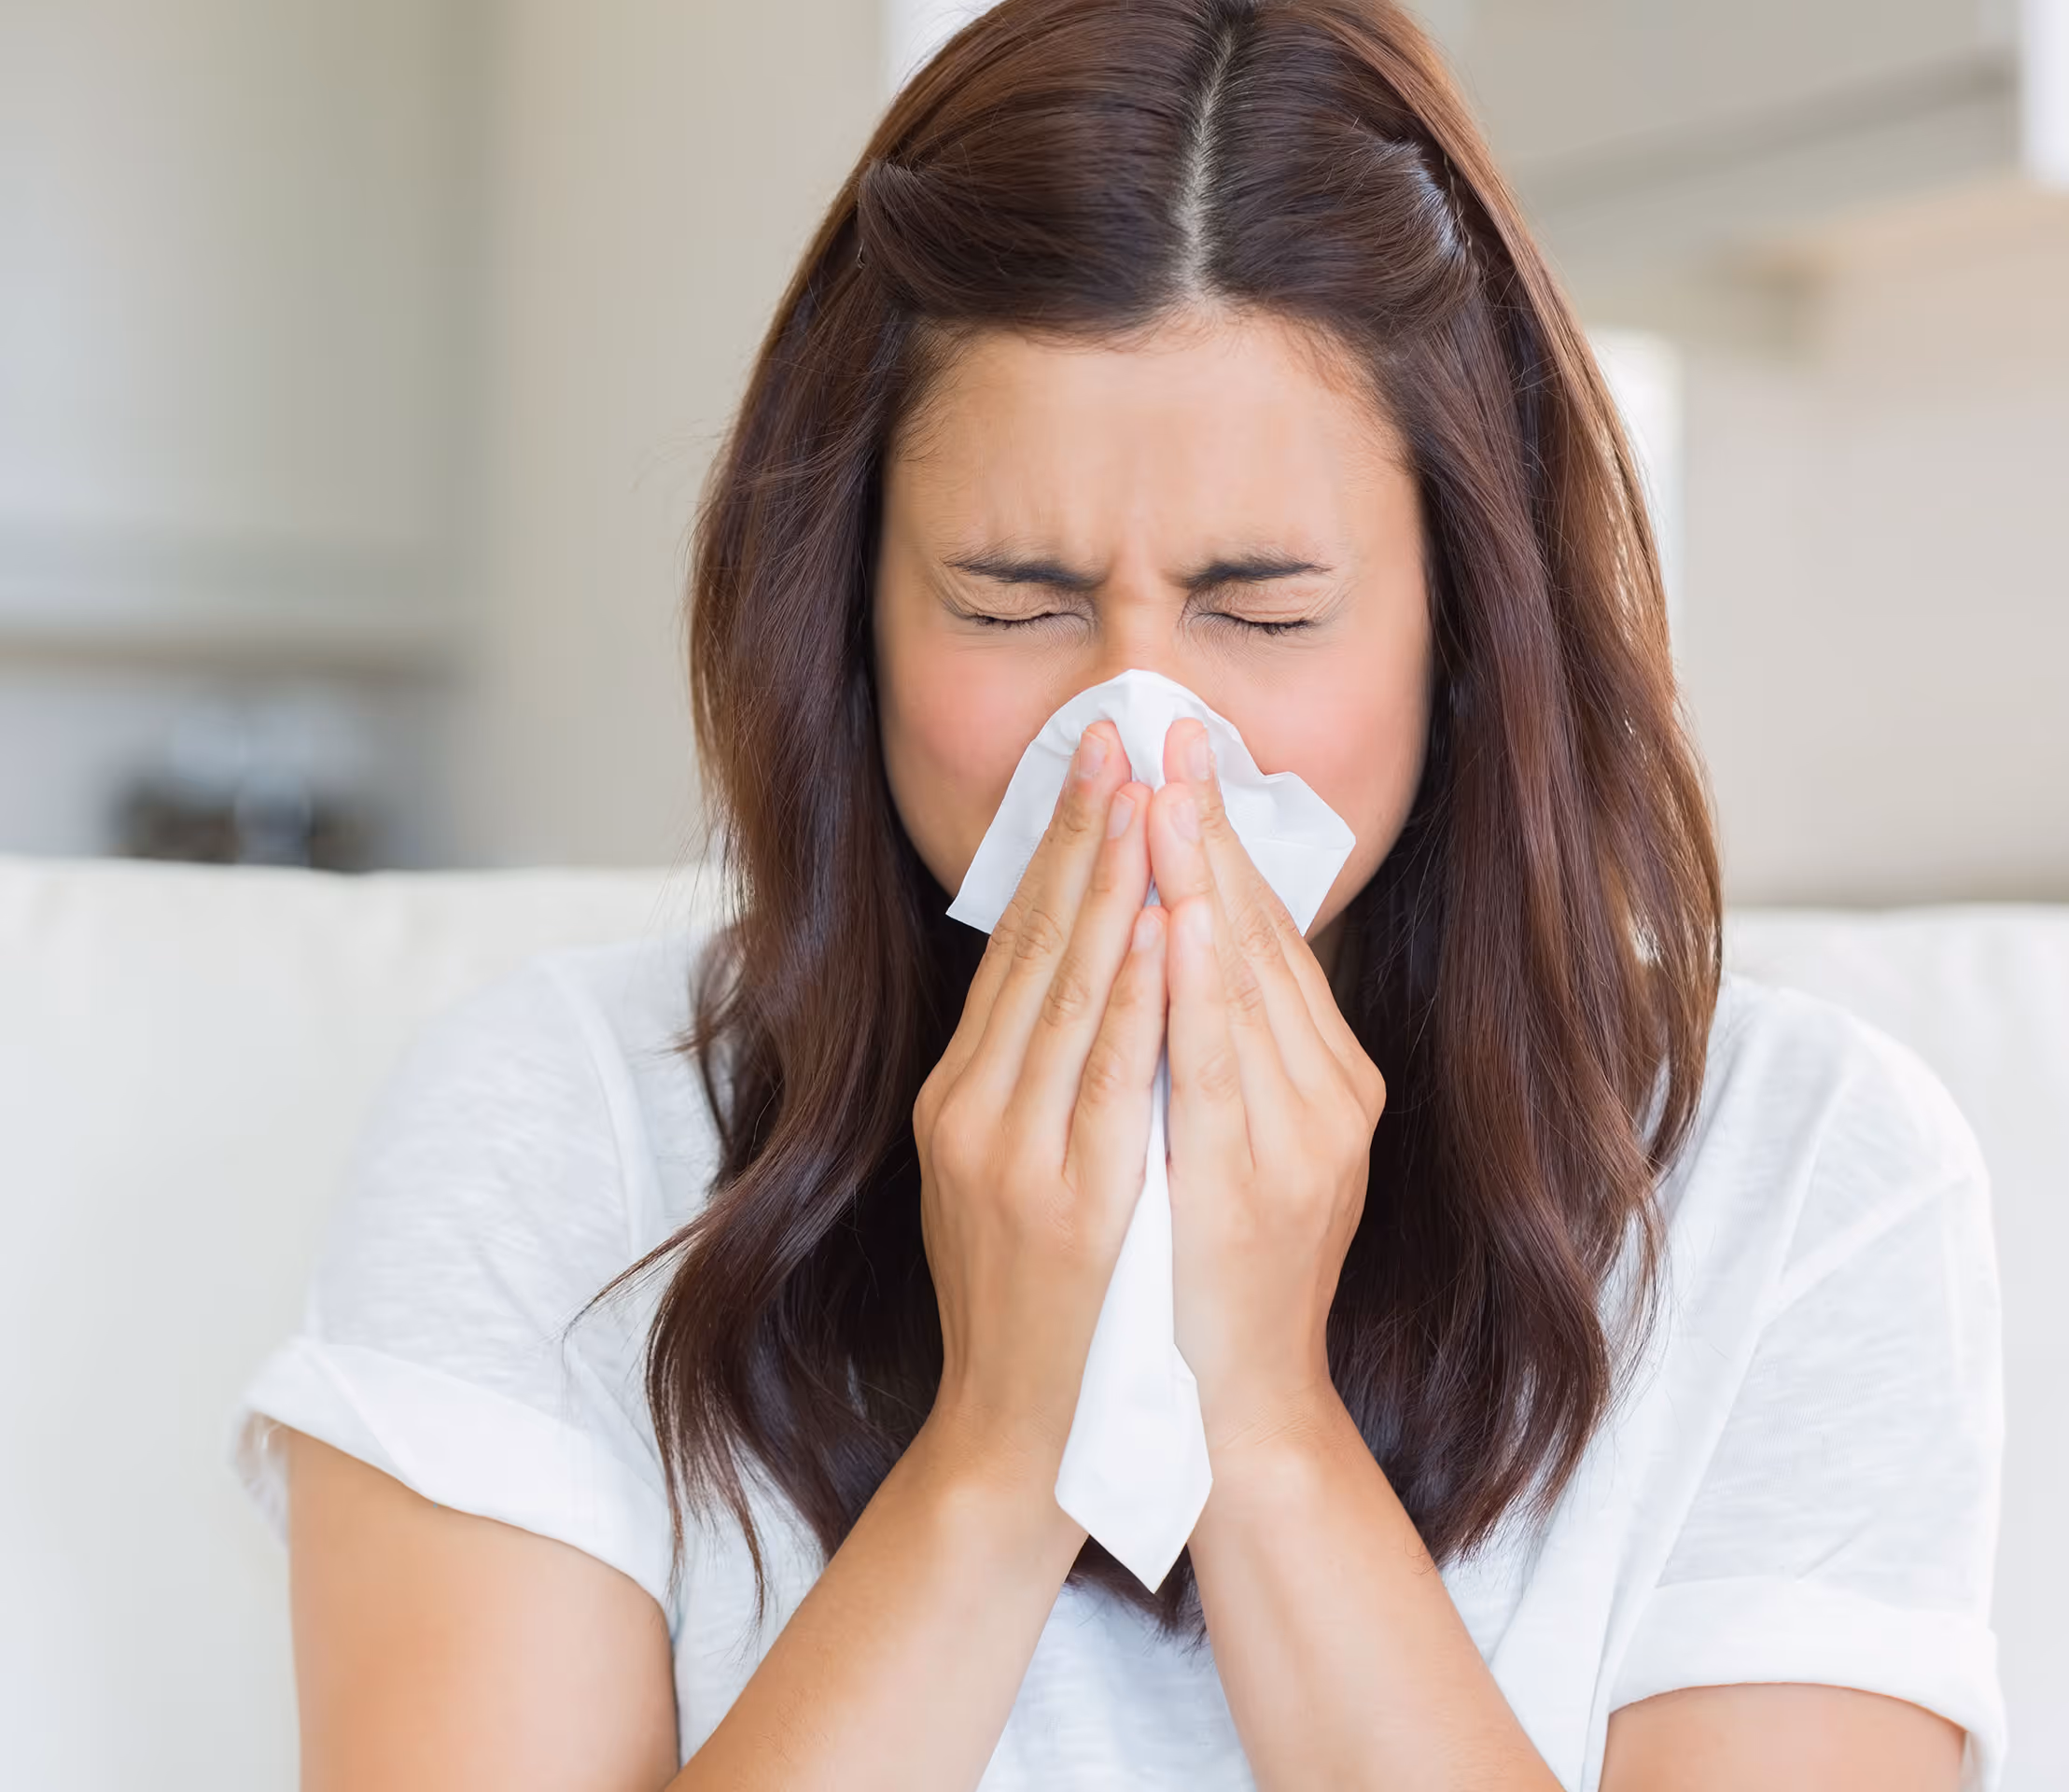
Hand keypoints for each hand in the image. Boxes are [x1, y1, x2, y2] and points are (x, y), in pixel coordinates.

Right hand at [914, 721, 1169, 1491]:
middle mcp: (974, 1111)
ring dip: (1113, 885)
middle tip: (1119, 734)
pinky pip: (1110, 1074)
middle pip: (1036, 947)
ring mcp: (1015, 1154)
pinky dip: (1138, 992)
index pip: (1014, 947)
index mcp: (960, 1096)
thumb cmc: (1032, 1306)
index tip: (1093, 764)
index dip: (1054, 848)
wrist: (1023, 1436)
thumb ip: (1027, 1079)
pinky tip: (1167, 921)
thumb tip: (1078, 973)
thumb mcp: (1001, 1174)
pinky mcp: (1068, 1200)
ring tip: (1147, 792)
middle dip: (1083, 833)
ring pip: (1071, 992)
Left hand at [1145, 717, 1386, 1461]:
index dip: (1220, 843)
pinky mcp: (1247, 1185)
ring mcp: (1293, 1143)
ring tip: (1162, 782)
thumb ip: (1233, 1059)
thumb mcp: (1246, 1157)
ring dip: (1199, 875)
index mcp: (1326, 1089)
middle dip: (1206, 829)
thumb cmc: (1216, 1284)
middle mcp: (1325, 1104)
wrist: (1225, 1420)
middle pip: (1257, 940)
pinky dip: (1195, 978)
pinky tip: (1171, 906)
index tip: (1178, 759)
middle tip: (1167, 727)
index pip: (1265, 941)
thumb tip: (1185, 946)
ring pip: (1241, 981)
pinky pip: (1213, 1061)